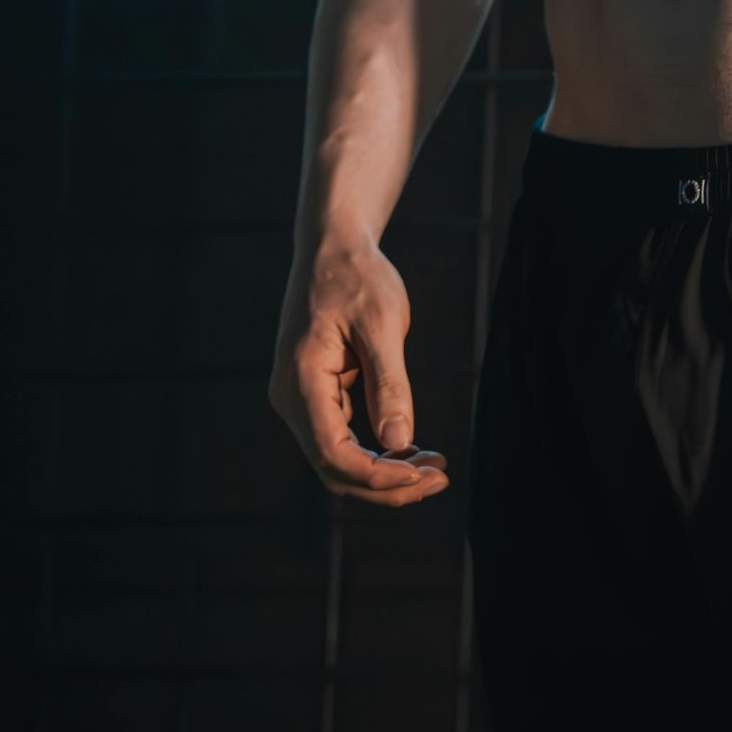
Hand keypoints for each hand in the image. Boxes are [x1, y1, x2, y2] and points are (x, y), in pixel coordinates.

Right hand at [269, 234, 449, 507]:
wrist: (332, 247)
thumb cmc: (358, 276)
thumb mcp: (381, 323)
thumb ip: (389, 383)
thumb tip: (400, 442)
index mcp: (301, 379)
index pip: (332, 452)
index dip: (377, 475)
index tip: (421, 475)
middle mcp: (291, 397)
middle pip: (334, 468)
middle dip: (387, 484)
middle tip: (440, 479)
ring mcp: (299, 400)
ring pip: (337, 460)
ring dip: (385, 472)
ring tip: (434, 469)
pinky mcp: (314, 397)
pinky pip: (341, 440)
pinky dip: (376, 452)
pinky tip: (413, 451)